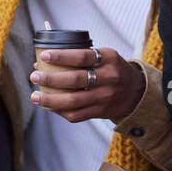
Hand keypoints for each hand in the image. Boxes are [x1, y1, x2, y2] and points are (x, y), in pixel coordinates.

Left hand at [29, 46, 145, 122]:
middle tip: (34, 76)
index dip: (61, 56)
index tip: (44, 55)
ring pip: (73, 101)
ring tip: (35, 96)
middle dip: (51, 78)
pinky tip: (50, 107)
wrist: (136, 92)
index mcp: (109, 59)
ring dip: (50, 99)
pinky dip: (60, 111)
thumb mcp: (105, 56)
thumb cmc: (113, 70)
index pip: (82, 56)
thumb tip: (42, 61)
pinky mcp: (102, 112)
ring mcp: (105, 97)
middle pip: (75, 80)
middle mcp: (109, 78)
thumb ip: (81, 57)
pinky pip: (77, 115)